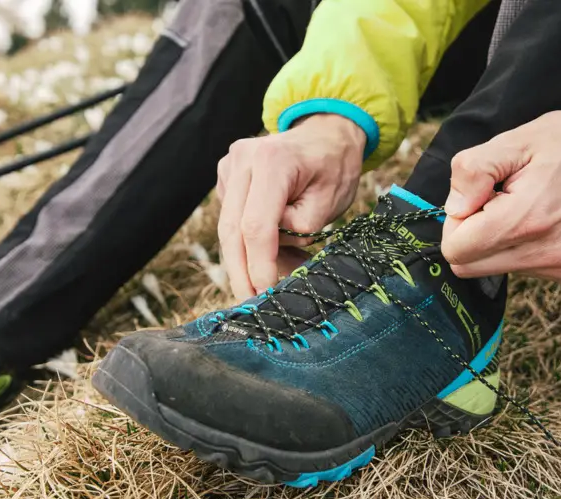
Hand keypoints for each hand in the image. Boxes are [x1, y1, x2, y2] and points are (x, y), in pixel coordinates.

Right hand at [216, 114, 364, 297]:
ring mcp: (229, 166)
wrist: (325, 133)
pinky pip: (232, 219)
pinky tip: (275, 247)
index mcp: (272, 161)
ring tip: (281, 272)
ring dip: (248, 258)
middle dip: (241, 272)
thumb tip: (274, 262)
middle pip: (231, 230)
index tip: (266, 294)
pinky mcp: (226, 177)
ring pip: (228, 228)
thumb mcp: (330, 201)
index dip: (259, 266)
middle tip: (251, 304)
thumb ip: (301, 229)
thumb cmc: (334, 166)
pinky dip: (249, 241)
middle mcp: (242, 160)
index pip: (256, 226)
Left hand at [441, 109, 560, 281]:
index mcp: (526, 220)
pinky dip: (516, 245)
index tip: (479, 196)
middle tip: (497, 199)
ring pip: (491, 267)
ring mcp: (558, 266)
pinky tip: (539, 216)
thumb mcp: (517, 139)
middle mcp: (543, 253)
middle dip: (471, 233)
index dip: (456, 221)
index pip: (456, 250)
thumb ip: (474, 171)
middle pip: (468, 266)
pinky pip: (518, 267)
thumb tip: (453, 209)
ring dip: (494, 239)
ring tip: (524, 203)